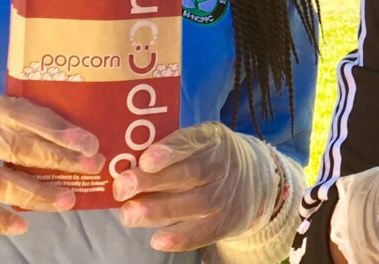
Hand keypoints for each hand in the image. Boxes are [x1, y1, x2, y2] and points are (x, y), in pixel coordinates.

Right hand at [0, 86, 101, 235]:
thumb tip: (51, 131)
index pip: (24, 115)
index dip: (58, 129)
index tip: (88, 141)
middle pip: (20, 149)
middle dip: (60, 160)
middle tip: (91, 167)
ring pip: (2, 184)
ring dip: (39, 194)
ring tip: (68, 200)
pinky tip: (23, 225)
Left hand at [112, 122, 296, 252]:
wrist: (255, 180)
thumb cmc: (209, 158)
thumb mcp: (199, 141)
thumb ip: (170, 148)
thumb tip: (123, 162)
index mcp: (211, 138)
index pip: (191, 142)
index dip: (169, 151)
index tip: (145, 160)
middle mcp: (221, 165)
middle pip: (189, 174)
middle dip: (152, 182)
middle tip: (122, 187)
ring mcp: (225, 195)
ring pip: (194, 204)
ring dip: (159, 210)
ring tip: (129, 215)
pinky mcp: (227, 221)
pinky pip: (204, 232)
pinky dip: (181, 238)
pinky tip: (157, 240)